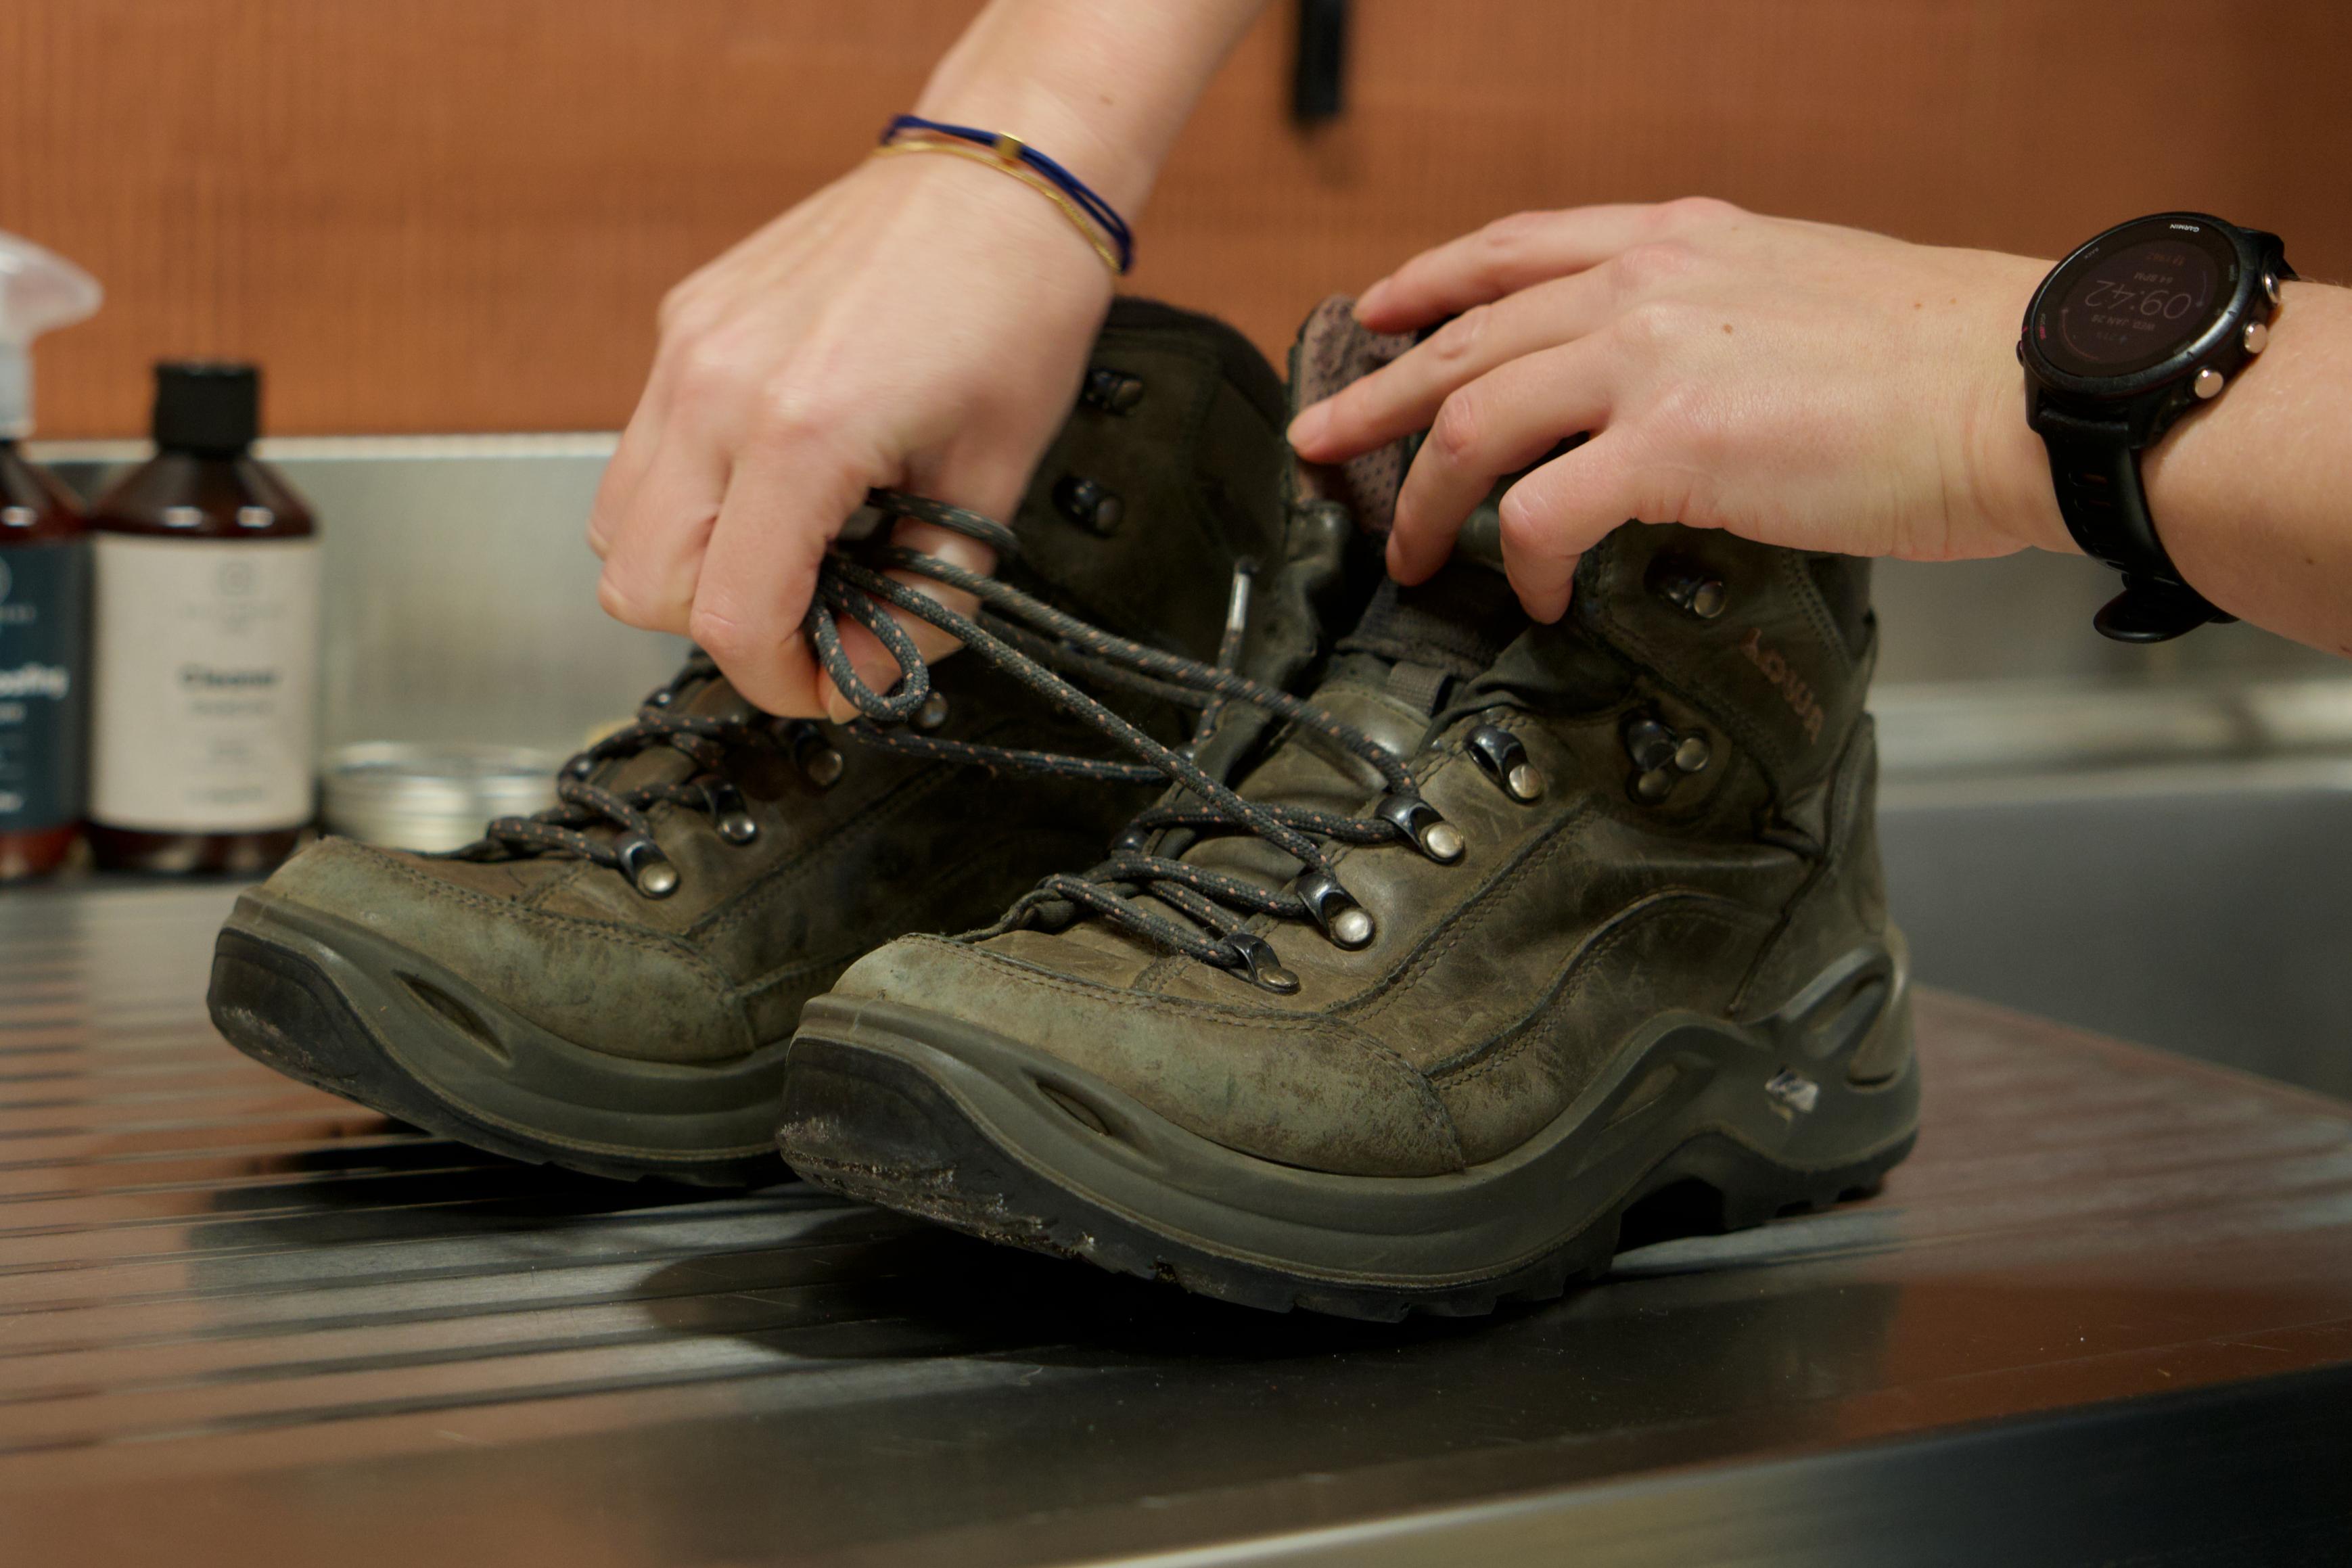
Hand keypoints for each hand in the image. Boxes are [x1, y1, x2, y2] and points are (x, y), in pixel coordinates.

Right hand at [589, 152, 1113, 716]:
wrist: (998, 177)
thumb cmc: (1014, 307)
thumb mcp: (993, 481)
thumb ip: (925, 597)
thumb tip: (869, 675)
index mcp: (803, 432)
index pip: (730, 618)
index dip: (780, 683)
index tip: (834, 684)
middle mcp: (716, 388)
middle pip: (639, 586)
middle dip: (723, 632)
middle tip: (810, 628)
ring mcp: (686, 351)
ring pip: (616, 526)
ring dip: (691, 568)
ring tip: (791, 554)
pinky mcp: (683, 324)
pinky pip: (643, 451)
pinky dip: (691, 497)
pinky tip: (777, 482)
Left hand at [1286, 199, 2064, 620]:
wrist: (2020, 386)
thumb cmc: (1941, 361)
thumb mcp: (1806, 292)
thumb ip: (1715, 321)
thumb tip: (1671, 385)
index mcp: (1680, 240)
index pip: (1516, 250)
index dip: (1430, 283)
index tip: (1379, 312)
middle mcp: (1647, 282)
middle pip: (1465, 338)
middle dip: (1377, 395)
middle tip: (1322, 442)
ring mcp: (1651, 359)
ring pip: (1475, 423)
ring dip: (1427, 498)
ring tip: (1413, 556)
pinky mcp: (1672, 445)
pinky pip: (1545, 513)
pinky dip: (1524, 561)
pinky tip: (1539, 596)